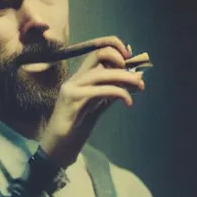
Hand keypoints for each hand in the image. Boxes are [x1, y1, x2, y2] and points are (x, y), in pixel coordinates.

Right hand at [39, 36, 144, 167]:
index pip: (96, 51)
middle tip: (139, 78)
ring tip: (140, 87)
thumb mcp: (97, 108)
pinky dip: (118, 92)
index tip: (130, 58)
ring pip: (101, 73)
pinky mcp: (72, 101)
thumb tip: (133, 80)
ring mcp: (71, 89)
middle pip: (98, 55)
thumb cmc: (75, 130)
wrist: (56, 149)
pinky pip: (99, 90)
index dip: (114, 47)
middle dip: (122, 62)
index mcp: (79, 79)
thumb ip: (111, 94)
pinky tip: (128, 102)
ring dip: (124, 78)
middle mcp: (74, 80)